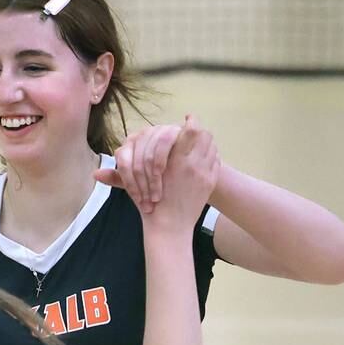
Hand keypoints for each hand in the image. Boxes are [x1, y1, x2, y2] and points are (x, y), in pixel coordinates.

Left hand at [94, 124, 179, 212]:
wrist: (190, 168)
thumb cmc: (162, 175)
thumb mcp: (140, 180)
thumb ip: (119, 178)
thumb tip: (95, 174)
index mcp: (129, 146)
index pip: (124, 164)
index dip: (130, 185)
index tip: (139, 202)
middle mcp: (140, 135)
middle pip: (136, 161)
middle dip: (142, 186)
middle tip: (149, 203)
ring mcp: (157, 130)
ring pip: (150, 154)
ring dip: (154, 178)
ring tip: (159, 196)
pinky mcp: (175, 130)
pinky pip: (165, 144)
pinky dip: (164, 161)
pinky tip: (168, 175)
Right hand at [141, 115, 219, 233]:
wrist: (168, 225)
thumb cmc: (149, 203)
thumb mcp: (140, 177)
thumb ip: (140, 159)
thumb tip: (127, 148)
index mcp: (175, 160)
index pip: (191, 131)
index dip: (191, 123)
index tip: (189, 119)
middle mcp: (193, 164)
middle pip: (205, 135)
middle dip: (200, 132)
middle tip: (195, 131)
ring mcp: (204, 173)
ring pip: (212, 147)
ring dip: (206, 143)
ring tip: (199, 144)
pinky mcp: (209, 181)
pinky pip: (216, 161)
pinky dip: (211, 156)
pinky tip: (204, 158)